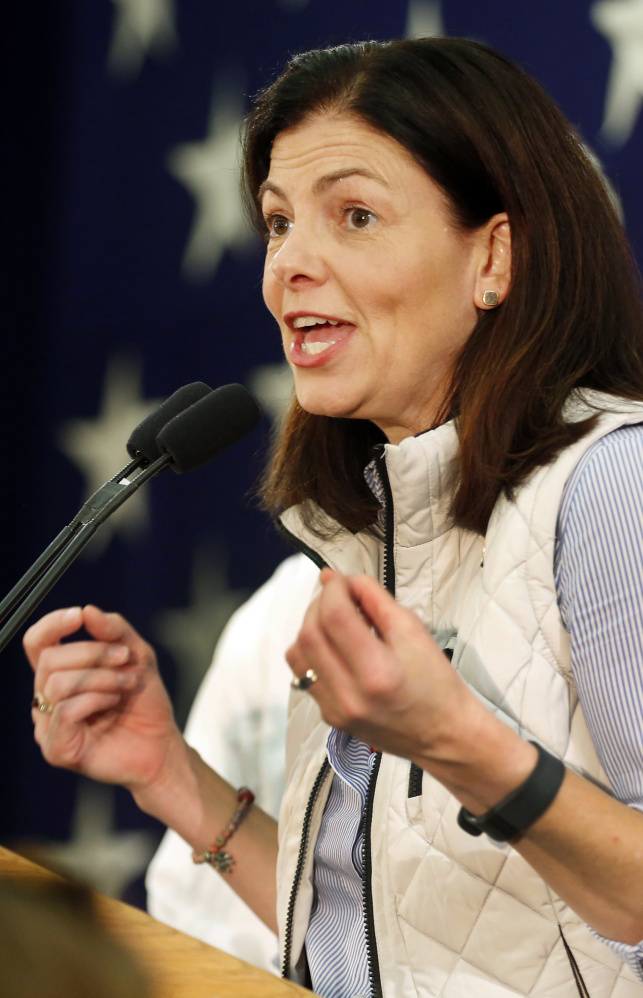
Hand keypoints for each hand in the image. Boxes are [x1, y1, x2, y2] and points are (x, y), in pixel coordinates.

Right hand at [24, 605, 181, 792]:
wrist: (162, 744)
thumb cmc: (144, 702)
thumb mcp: (136, 654)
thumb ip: (113, 630)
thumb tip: (86, 611)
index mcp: (60, 674)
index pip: (37, 643)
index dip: (51, 625)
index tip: (78, 616)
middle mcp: (47, 699)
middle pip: (49, 659)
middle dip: (93, 653)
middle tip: (125, 658)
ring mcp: (48, 725)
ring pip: (57, 684)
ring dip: (100, 677)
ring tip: (127, 684)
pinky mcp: (56, 749)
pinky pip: (65, 712)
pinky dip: (95, 699)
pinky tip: (114, 702)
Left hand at [286, 569, 480, 761]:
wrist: (443, 733)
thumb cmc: (435, 682)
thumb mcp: (413, 630)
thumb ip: (374, 598)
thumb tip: (340, 579)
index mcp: (377, 672)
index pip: (335, 616)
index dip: (333, 589)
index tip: (341, 580)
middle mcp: (350, 696)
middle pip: (310, 634)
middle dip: (319, 604)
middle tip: (338, 595)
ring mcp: (335, 710)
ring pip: (297, 654)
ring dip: (310, 627)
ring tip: (333, 620)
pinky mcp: (329, 716)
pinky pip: (303, 675)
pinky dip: (312, 652)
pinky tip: (334, 646)